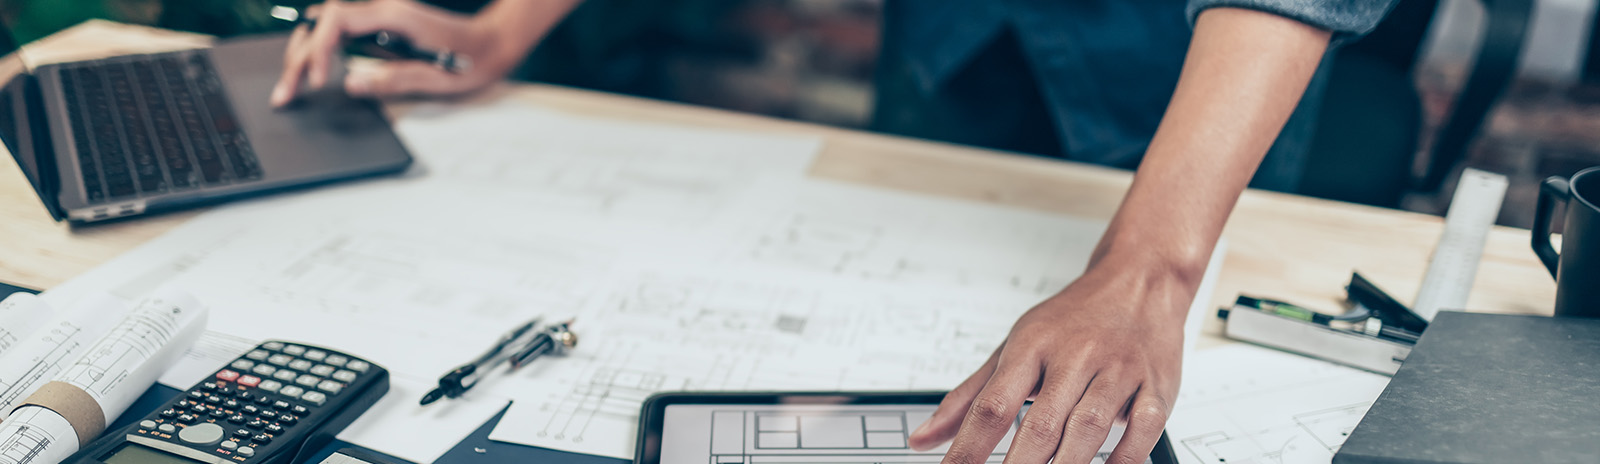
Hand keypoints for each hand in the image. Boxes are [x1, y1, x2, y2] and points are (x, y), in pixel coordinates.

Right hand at [271, 0, 522, 105]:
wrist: (492, 43)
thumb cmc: (472, 58)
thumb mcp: (438, 78)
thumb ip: (395, 79)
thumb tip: (352, 84)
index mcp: (394, 16)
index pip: (337, 21)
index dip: (319, 50)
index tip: (319, 81)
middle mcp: (382, 10)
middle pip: (322, 23)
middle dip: (299, 57)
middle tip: (285, 94)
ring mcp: (379, 16)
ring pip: (325, 27)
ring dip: (304, 54)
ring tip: (290, 87)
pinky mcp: (379, 27)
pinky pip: (339, 33)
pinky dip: (320, 52)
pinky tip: (311, 73)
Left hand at [908, 261, 1189, 463]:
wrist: (1139, 279)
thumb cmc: (1072, 319)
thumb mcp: (1012, 347)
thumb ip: (968, 398)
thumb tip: (922, 439)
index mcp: (1031, 346)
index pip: (993, 405)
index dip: (970, 448)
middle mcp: (1074, 356)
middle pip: (1041, 424)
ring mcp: (1118, 370)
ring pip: (1089, 427)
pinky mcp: (1156, 385)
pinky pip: (1143, 428)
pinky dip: (1123, 458)